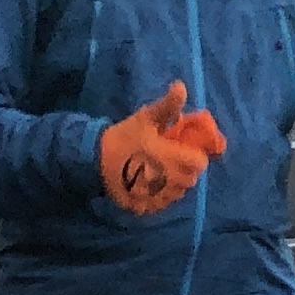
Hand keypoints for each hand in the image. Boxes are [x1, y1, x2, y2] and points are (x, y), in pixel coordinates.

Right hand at [101, 81, 225, 213]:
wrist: (93, 159)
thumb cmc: (124, 137)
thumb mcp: (146, 118)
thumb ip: (168, 106)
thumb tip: (181, 86)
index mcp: (175, 159)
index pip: (200, 162)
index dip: (193, 155)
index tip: (180, 149)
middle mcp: (171, 182)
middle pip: (191, 178)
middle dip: (183, 168)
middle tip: (166, 159)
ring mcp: (159, 198)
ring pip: (177, 192)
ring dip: (172, 183)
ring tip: (154, 171)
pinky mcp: (146, 208)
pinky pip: (162, 204)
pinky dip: (158, 196)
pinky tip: (146, 184)